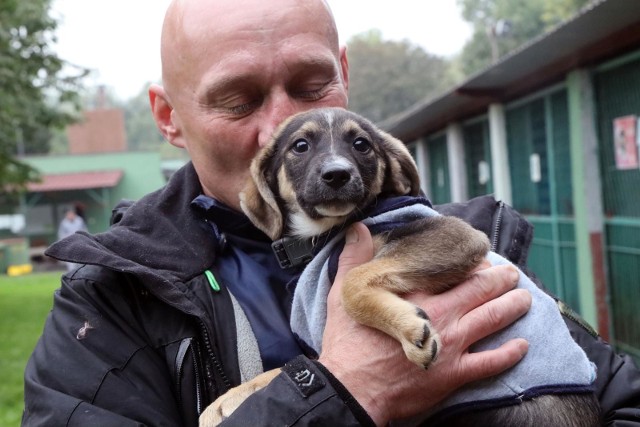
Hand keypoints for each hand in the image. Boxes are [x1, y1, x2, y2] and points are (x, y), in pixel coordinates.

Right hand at [318, 223, 531, 425]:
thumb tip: (357, 229)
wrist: (352, 388)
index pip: (453, 271)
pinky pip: (490, 363)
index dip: (472, 263)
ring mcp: (450, 345)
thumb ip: (353, 259)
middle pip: (479, 291)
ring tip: (525, 299)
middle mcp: (439, 315)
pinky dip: (509, 354)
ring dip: (511, 308)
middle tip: (512, 273)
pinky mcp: (453, 374)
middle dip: (500, 280)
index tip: (482, 257)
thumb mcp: (344, 294)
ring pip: (491, 320)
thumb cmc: (347, 342)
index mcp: (416, 294)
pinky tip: (522, 346)